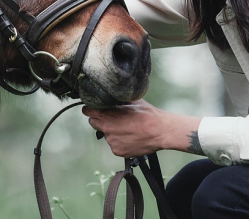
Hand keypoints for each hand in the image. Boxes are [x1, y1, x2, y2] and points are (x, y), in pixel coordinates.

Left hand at [83, 100, 201, 157]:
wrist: (160, 131)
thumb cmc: (148, 114)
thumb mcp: (132, 101)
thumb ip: (118, 101)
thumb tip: (113, 96)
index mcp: (108, 115)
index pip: (88, 111)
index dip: (91, 110)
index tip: (94, 110)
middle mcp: (106, 129)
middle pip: (94, 124)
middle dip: (100, 120)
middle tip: (113, 119)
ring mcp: (112, 141)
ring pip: (107, 135)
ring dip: (113, 132)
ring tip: (128, 129)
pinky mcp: (117, 151)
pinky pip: (115, 145)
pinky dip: (120, 142)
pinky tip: (131, 138)